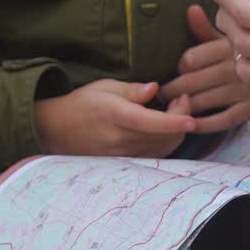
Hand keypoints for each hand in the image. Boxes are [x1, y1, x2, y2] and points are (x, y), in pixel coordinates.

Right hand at [33, 79, 195, 157]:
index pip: (151, 122)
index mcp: (115, 115)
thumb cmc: (82, 102)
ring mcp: (122, 154)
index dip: (174, 121)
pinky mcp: (124, 162)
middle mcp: (120, 139)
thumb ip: (132, 90)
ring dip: (176, 130)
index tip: (192, 118)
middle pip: (163, 137)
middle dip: (181, 119)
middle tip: (182, 99)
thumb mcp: (105, 87)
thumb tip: (155, 89)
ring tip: (175, 110)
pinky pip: (154, 155)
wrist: (57, 130)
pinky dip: (166, 141)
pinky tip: (165, 126)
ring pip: (162, 148)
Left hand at [159, 5, 249, 133]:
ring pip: (204, 101)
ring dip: (184, 108)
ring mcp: (246, 86)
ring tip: (171, 110)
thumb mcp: (228, 36)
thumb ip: (205, 28)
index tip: (172, 73)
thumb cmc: (246, 52)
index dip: (178, 68)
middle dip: (173, 90)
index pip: (190, 59)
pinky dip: (204, 124)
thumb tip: (191, 9)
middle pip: (192, 81)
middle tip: (162, 96)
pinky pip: (223, 119)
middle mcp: (236, 64)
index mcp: (228, 44)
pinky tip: (191, 124)